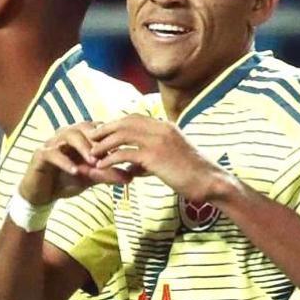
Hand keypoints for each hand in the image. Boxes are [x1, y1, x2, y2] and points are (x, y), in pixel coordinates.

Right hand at [20, 122, 131, 205]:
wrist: (42, 195)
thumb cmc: (66, 181)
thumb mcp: (90, 178)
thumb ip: (108, 175)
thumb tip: (131, 177)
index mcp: (79, 137)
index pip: (96, 128)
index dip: (109, 135)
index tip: (123, 147)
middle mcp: (65, 135)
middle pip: (84, 127)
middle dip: (98, 139)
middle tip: (110, 154)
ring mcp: (52, 143)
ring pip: (68, 135)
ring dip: (83, 147)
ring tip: (94, 162)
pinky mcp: (40, 155)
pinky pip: (52, 153)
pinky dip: (64, 161)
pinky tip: (75, 171)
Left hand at [87, 115, 233, 202]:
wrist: (209, 181)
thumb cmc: (191, 175)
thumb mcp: (170, 160)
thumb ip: (149, 160)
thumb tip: (131, 168)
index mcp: (164, 126)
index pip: (134, 118)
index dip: (115, 124)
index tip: (103, 132)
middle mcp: (160, 128)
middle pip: (124, 122)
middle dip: (105, 130)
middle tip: (90, 139)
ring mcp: (158, 141)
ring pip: (122, 136)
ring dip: (104, 144)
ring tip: (92, 153)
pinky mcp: (155, 156)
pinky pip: (125, 154)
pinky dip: (111, 160)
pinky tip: (102, 167)